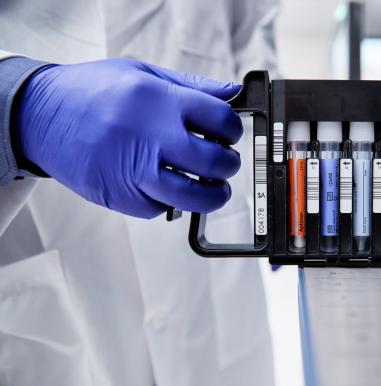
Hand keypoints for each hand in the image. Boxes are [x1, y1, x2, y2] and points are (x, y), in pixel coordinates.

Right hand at [14, 58, 241, 217]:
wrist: (38, 115)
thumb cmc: (91, 92)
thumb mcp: (142, 73)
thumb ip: (190, 85)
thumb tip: (231, 92)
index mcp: (159, 100)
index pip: (220, 119)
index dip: (233, 129)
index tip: (230, 134)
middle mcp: (149, 136)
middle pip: (213, 162)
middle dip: (229, 165)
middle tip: (225, 163)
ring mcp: (133, 170)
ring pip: (192, 196)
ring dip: (212, 196)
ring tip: (213, 188)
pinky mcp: (118, 195)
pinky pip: (159, 209)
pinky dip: (170, 202)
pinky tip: (167, 187)